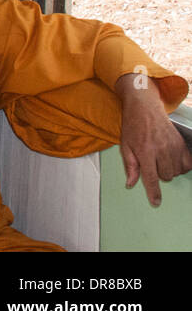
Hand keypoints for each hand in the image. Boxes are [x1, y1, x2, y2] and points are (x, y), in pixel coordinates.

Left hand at [114, 72, 191, 206]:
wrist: (145, 108)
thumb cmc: (132, 126)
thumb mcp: (125, 146)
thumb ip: (130, 166)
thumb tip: (131, 184)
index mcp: (145, 151)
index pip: (151, 177)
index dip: (154, 192)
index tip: (156, 202)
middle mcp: (161, 150)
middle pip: (166, 176)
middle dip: (158, 174)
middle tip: (151, 161)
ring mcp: (174, 146)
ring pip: (176, 171)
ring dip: (168, 169)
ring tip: (159, 157)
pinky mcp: (181, 144)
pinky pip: (187, 164)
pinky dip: (180, 165)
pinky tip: (171, 158)